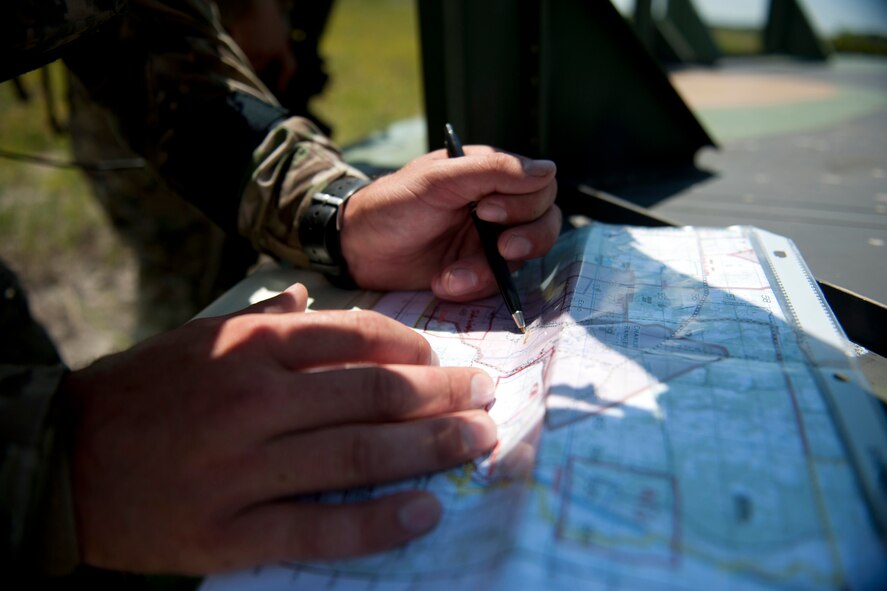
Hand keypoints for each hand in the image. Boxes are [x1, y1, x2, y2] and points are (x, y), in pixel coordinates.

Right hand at [63, 284, 496, 573]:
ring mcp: (246, 468)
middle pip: (375, 394)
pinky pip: (321, 530)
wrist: (67, 459)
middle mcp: (256, 399)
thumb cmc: (145, 390)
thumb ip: (265, 319)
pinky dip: (379, 523)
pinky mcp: (233, 530)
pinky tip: (425, 512)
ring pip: (360, 456)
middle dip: (443, 396)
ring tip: (479, 443)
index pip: (358, 336)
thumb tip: (315, 298)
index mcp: (253, 346)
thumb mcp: (201, 336)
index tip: (443, 361)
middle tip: (485, 398)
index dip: (415, 349)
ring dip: (431, 450)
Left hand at [340, 147, 559, 300]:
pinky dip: (472, 287)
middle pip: (545, 222)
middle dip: (524, 239)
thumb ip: (493, 171)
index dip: (524, 202)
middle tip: (499, 248)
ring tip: (454, 275)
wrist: (358, 250)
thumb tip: (549, 169)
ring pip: (524, 259)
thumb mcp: (439, 180)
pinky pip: (497, 284)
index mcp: (490, 174)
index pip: (540, 185)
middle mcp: (498, 206)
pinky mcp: (478, 272)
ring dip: (490, 271)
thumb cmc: (393, 204)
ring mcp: (489, 242)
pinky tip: (443, 283)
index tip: (488, 211)